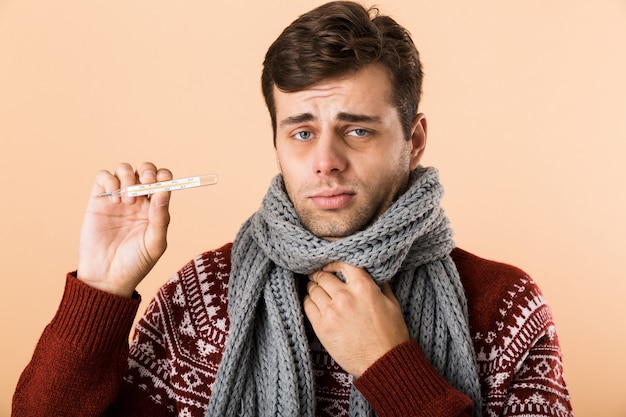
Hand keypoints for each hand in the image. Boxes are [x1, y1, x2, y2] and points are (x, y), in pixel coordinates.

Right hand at [77, 162, 172, 296]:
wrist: (106, 278)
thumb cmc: (135, 264)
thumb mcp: (154, 244)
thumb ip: (160, 219)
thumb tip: (164, 192)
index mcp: (155, 208)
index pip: (162, 181)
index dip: (163, 176)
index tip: (160, 183)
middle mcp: (138, 200)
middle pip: (145, 170)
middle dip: (147, 170)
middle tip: (145, 183)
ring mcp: (118, 198)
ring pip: (124, 169)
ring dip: (127, 177)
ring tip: (126, 200)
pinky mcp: (98, 201)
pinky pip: (103, 177)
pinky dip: (109, 180)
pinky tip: (113, 199)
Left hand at [303, 261, 409, 376]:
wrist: (383, 363)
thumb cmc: (391, 335)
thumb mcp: (392, 304)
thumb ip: (381, 286)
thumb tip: (374, 275)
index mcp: (363, 287)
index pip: (342, 265)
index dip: (333, 264)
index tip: (330, 267)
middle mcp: (345, 296)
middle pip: (323, 276)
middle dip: (320, 275)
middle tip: (318, 277)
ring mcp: (331, 311)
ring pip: (313, 289)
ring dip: (313, 287)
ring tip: (314, 288)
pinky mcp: (322, 327)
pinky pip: (307, 306)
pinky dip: (308, 301)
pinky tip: (312, 302)